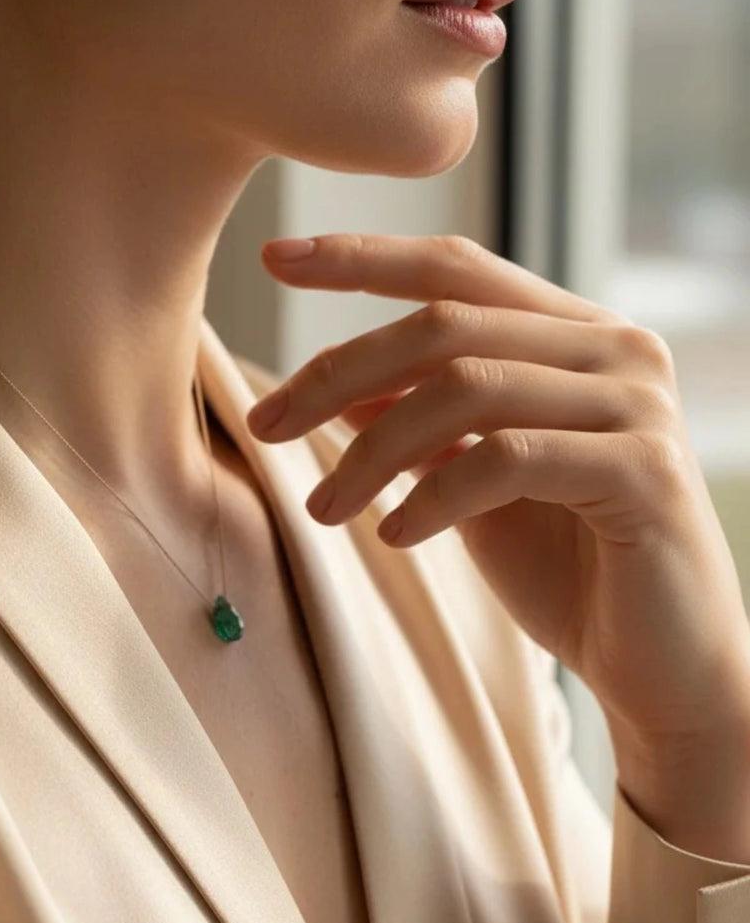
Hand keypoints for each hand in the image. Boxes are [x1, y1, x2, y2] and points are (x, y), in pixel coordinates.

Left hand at [246, 233, 749, 755]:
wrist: (658, 663)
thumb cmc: (564, 563)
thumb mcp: (470, 476)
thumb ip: (420, 420)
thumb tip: (336, 385)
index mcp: (572, 335)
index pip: (456, 269)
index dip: (361, 259)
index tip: (274, 258)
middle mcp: (613, 348)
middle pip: (445, 324)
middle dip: (337, 372)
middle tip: (265, 424)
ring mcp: (636, 404)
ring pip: (467, 387)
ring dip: (372, 450)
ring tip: (322, 509)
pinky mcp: (644, 471)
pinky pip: (507, 459)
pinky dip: (434, 495)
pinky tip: (397, 535)